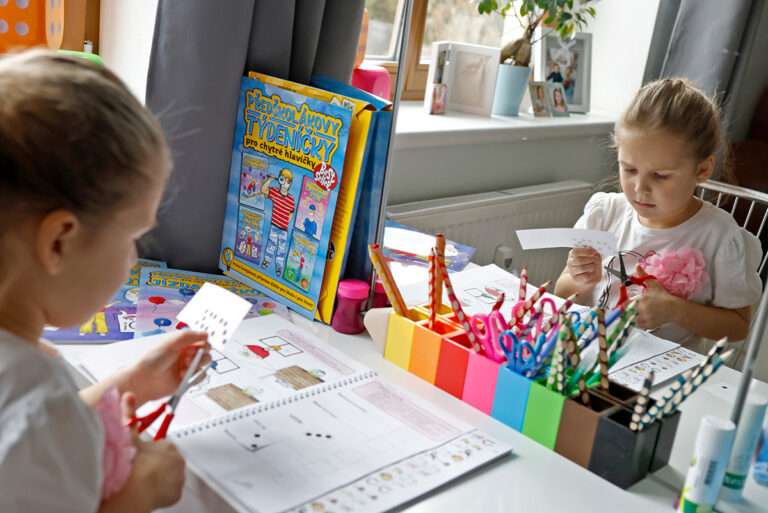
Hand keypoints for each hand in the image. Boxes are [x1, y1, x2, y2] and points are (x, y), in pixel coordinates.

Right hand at [99, 394, 185, 512]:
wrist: (136, 486)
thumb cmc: (132, 461)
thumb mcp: (129, 434)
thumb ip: (129, 413)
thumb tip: (129, 395)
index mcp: (168, 446)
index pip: (162, 449)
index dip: (151, 454)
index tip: (144, 459)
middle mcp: (177, 461)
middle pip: (166, 463)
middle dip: (156, 466)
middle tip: (142, 471)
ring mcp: (179, 478)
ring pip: (169, 478)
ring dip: (160, 479)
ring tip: (145, 481)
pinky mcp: (177, 493)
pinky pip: (170, 493)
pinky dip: (162, 493)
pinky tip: (151, 491)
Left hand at [123, 330, 209, 405]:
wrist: (143, 382)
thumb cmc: (150, 361)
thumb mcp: (169, 343)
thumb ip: (188, 336)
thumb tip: (205, 333)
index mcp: (182, 342)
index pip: (201, 338)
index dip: (202, 342)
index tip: (195, 345)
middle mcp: (186, 353)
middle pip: (206, 350)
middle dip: (201, 354)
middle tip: (189, 357)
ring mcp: (188, 366)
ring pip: (205, 363)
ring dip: (198, 365)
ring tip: (185, 367)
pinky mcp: (188, 379)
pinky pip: (201, 377)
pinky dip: (196, 377)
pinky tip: (184, 376)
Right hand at [566, 247, 601, 287]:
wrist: (588, 275)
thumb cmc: (589, 264)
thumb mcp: (592, 256)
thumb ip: (594, 254)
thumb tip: (596, 254)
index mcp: (572, 255)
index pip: (575, 252)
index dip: (586, 251)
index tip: (594, 251)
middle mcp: (570, 263)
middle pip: (579, 260)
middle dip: (590, 259)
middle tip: (596, 259)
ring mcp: (572, 271)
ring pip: (581, 268)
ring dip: (591, 266)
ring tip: (595, 265)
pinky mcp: (576, 279)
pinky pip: (585, 276)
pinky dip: (592, 274)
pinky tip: (593, 272)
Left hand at [626, 265, 677, 329]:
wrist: (674, 308)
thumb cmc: (662, 295)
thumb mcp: (653, 283)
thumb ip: (643, 275)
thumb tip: (637, 265)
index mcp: (640, 300)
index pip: (624, 305)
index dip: (622, 306)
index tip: (622, 306)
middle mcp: (641, 310)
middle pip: (626, 313)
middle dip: (627, 312)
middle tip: (631, 310)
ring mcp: (645, 318)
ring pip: (632, 320)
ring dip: (633, 317)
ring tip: (639, 313)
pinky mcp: (649, 325)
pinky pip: (639, 325)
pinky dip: (640, 322)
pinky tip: (645, 317)